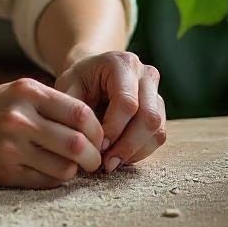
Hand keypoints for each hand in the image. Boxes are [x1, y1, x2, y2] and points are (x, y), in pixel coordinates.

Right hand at [0, 77, 103, 188]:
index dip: (96, 129)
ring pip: (64, 167)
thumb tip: (94, 124)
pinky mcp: (4, 171)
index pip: (80, 113)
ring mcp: (11, 146)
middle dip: (92, 156)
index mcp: (28, 92)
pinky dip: (56, 179)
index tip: (97, 137)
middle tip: (94, 160)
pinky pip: (45, 181)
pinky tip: (52, 172)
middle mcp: (20, 117)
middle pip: (76, 143)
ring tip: (72, 167)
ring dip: (74, 171)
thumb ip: (51, 102)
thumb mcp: (16, 91)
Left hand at [55, 51, 165, 172]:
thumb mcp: (68, 87)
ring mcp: (156, 91)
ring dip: (135, 152)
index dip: (114, 129)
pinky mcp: (159, 109)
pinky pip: (158, 136)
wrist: (93, 74)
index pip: (127, 102)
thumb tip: (81, 141)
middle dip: (127, 145)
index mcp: (122, 63)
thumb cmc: (79, 81)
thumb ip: (73, 109)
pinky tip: (120, 156)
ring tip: (111, 162)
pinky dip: (140, 152)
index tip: (97, 146)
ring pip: (157, 129)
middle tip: (107, 163)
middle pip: (149, 117)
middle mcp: (145, 74)